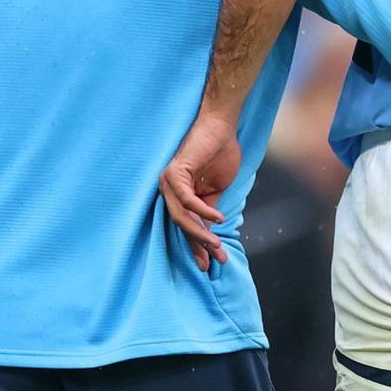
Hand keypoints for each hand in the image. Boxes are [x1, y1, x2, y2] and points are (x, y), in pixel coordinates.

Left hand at [159, 110, 239, 269]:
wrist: (222, 127)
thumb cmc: (220, 153)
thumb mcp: (216, 189)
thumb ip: (209, 210)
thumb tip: (210, 233)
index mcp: (179, 194)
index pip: (185, 225)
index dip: (197, 245)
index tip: (209, 263)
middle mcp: (168, 190)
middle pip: (180, 226)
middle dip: (197, 246)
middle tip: (212, 262)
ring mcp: (169, 182)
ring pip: (180, 216)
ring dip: (199, 233)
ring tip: (216, 245)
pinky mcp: (175, 172)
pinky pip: (187, 199)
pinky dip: (202, 211)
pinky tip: (218, 218)